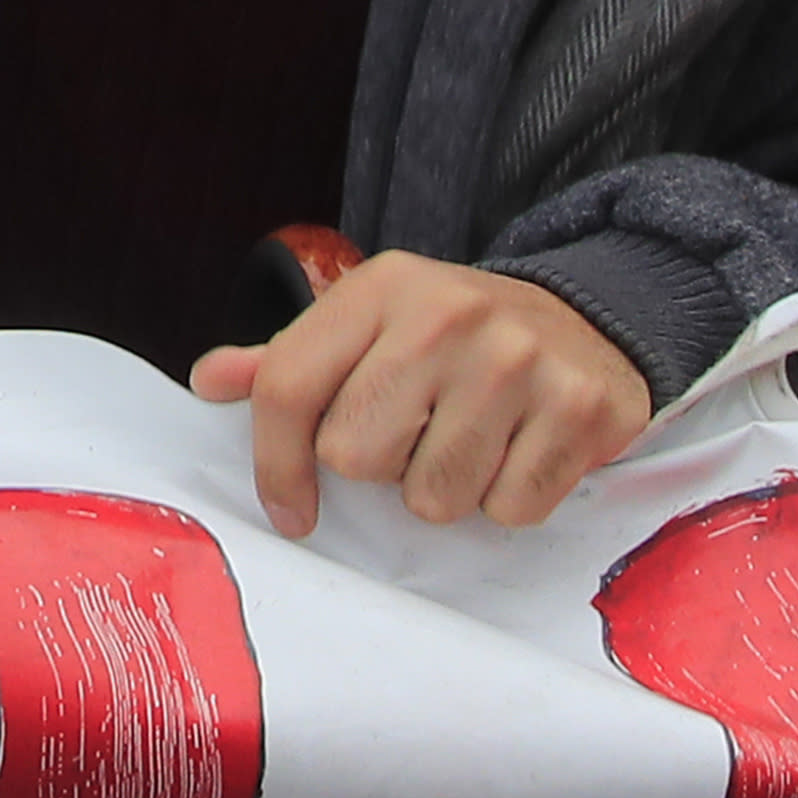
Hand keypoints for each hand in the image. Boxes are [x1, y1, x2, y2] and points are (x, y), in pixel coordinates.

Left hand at [189, 253, 651, 535]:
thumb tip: (209, 381)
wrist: (588, 319)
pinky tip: (518, 451)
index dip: (274, 464)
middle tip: (417, 438)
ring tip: (470, 442)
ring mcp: (519, 359)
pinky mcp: (579, 407)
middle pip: (356, 456)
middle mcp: (447, 314)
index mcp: (381, 287)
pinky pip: (508, 509)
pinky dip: (508, 499)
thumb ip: (290, 359)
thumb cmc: (455, 337)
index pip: (289, 386)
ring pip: (434, 497)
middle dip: (380, 470)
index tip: (290, 510)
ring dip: (446, 490)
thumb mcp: (371, 324)